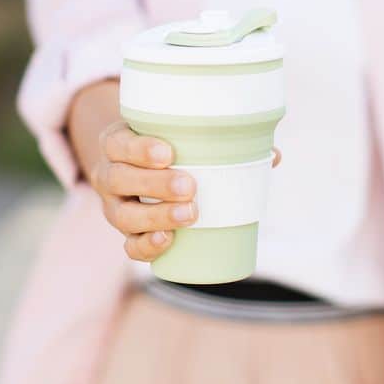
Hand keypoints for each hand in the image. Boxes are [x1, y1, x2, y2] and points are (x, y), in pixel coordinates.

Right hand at [68, 80, 281, 262]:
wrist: (140, 169)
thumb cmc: (171, 149)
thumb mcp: (183, 137)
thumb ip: (224, 143)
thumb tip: (272, 156)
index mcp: (119, 143)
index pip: (118, 144)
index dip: (139, 149)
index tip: (168, 153)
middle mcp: (111, 174)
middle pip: (120, 179)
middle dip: (154, 184)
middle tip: (190, 187)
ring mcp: (115, 206)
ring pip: (124, 215)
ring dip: (155, 216)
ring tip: (190, 214)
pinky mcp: (126, 233)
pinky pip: (128, 244)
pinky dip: (145, 246)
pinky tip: (166, 242)